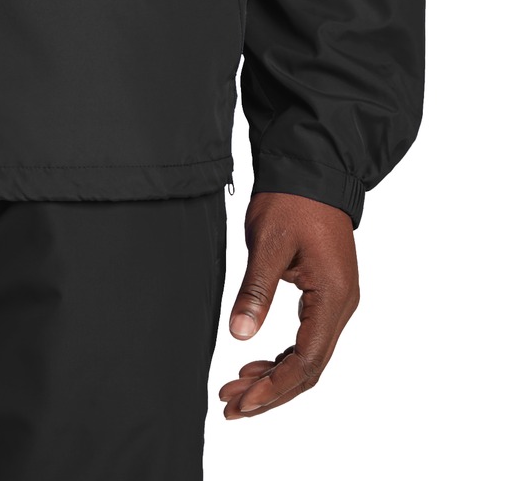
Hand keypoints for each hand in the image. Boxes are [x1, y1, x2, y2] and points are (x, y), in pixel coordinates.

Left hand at [219, 190, 358, 419]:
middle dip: (271, 390)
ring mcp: (336, 301)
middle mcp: (342, 305)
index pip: (307, 360)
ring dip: (274, 376)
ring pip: (308, 355)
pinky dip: (282, 355)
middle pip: (309, 367)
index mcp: (333, 296)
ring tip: (237, 388)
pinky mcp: (326, 293)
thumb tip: (239, 335)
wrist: (312, 168)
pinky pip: (307, 337)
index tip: (244, 400)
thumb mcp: (268, 243)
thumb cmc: (292, 199)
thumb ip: (256, 291)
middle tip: (232, 404)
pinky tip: (256, 362)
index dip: (275, 386)